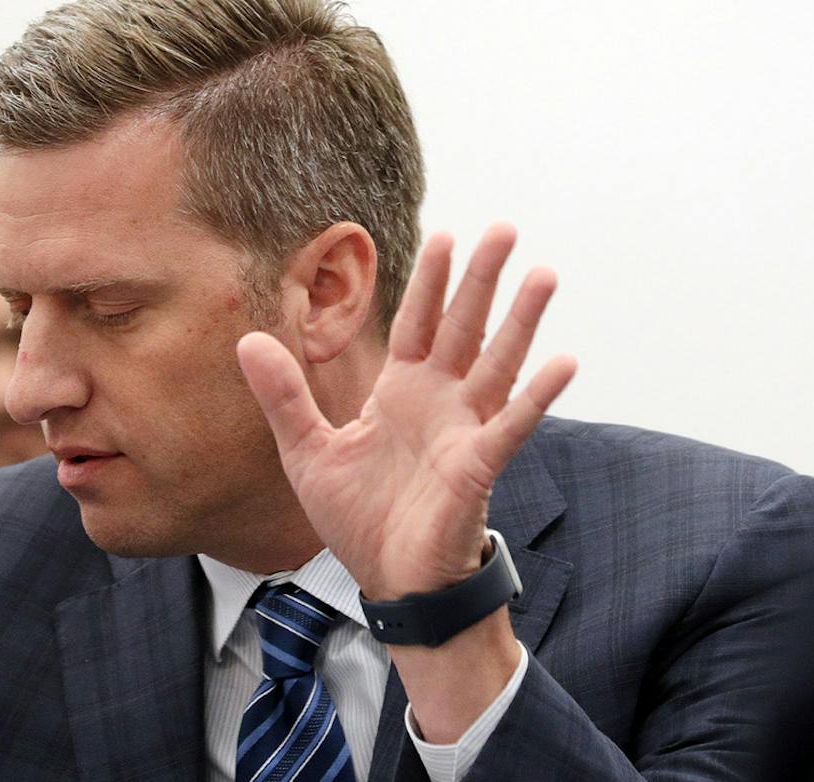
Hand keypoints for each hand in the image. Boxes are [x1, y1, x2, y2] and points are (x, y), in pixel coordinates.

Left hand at [238, 223, 574, 600]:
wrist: (391, 585)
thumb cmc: (360, 521)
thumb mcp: (308, 452)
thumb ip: (284, 396)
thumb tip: (248, 340)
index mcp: (402, 392)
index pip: (419, 322)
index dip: (432, 281)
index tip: (445, 235)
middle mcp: (440, 402)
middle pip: (464, 327)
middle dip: (482, 278)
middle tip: (503, 229)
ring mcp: (464, 430)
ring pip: (498, 362)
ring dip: (521, 320)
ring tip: (544, 275)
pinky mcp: (478, 466)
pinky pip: (513, 423)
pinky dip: (538, 395)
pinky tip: (565, 361)